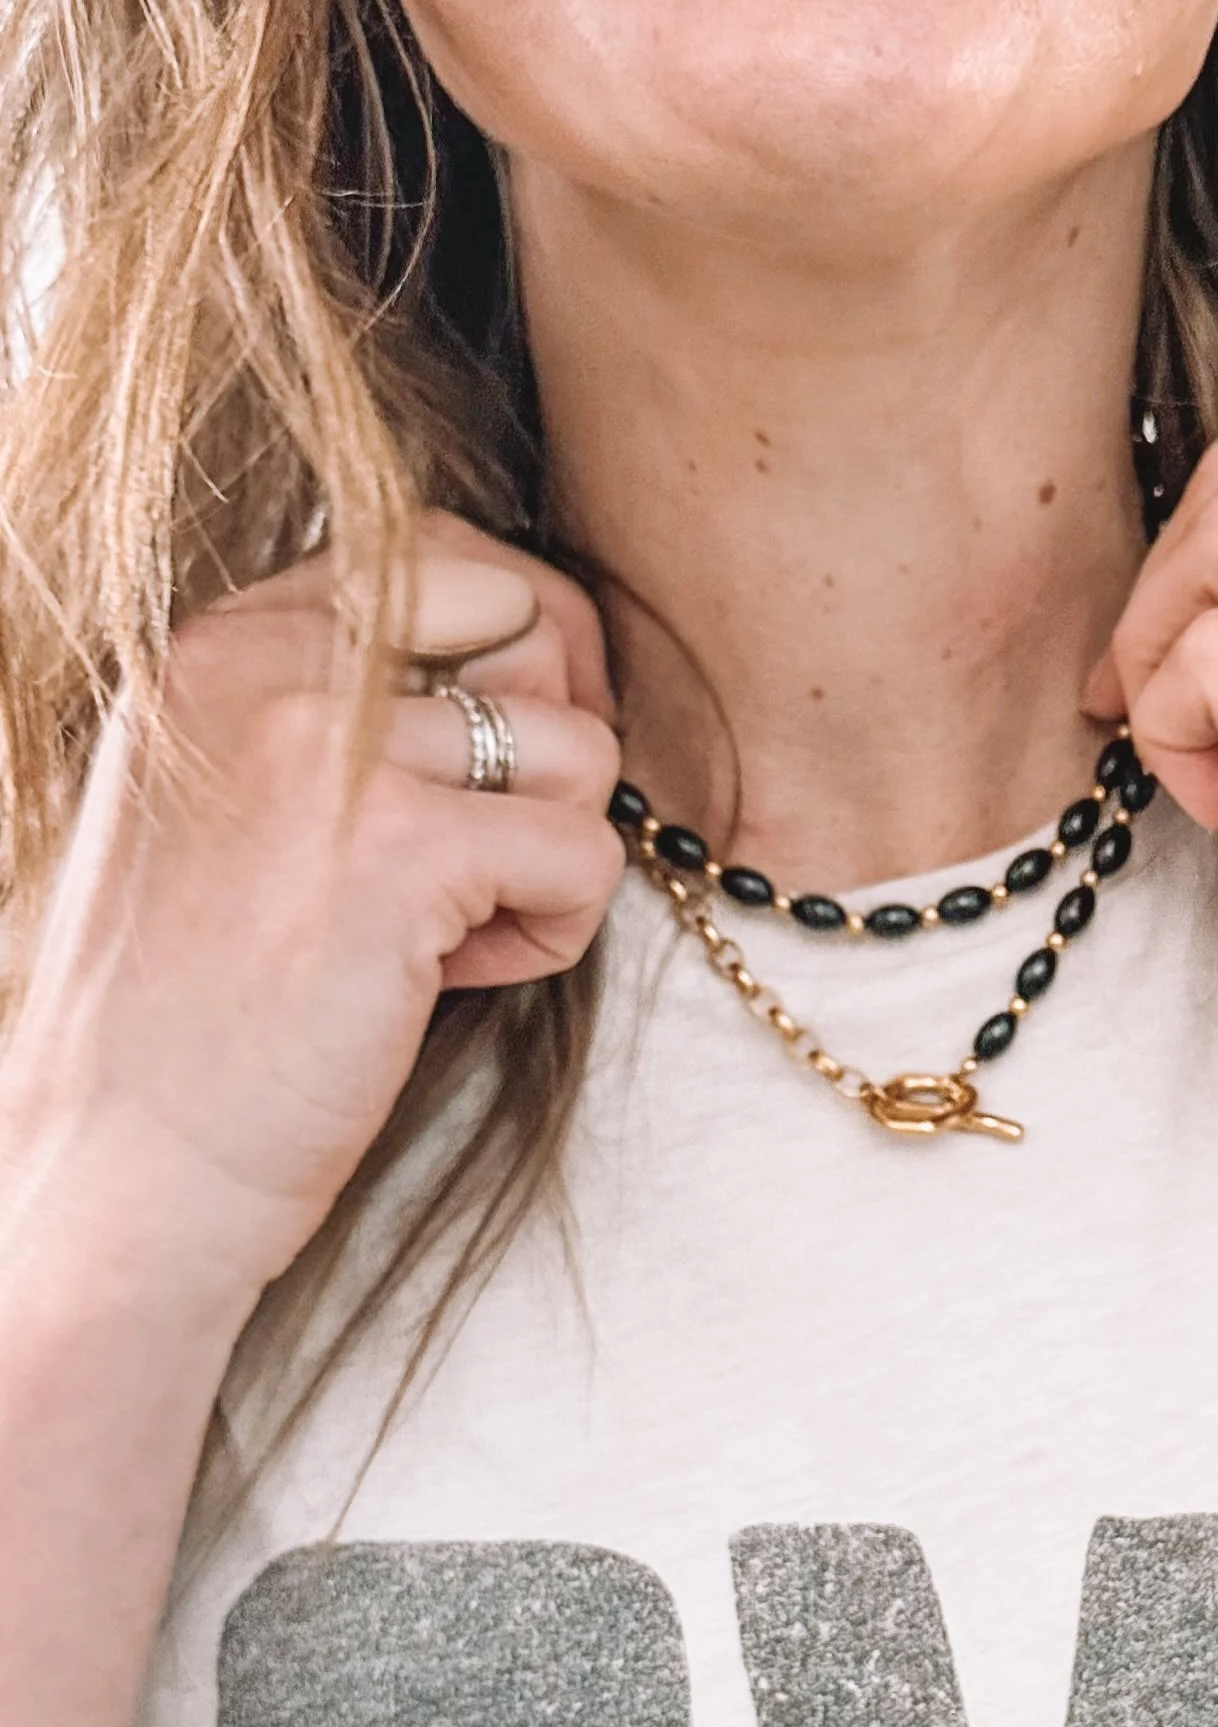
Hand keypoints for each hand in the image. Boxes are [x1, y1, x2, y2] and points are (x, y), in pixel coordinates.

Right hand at [0, 516, 623, 1314]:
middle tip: (480, 854)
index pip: (442, 554)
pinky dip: (551, 933)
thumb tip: (529, 654)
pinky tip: (449, 982)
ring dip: (545, 856)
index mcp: (215, 644)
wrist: (119, 1173)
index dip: (506, 659)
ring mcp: (334, 752)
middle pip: (532, 621)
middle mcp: (267, 668)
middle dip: (548, 743)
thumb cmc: (187, 1017)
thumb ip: (331, 709)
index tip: (472, 774)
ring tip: (441, 936)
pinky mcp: (405, 852)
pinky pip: (588, 848)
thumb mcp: (222, 805)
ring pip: (577, 745)